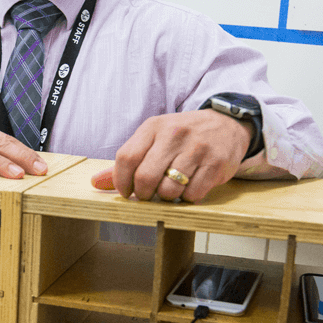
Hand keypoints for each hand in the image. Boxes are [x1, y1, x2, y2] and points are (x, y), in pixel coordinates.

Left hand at [90, 109, 252, 202]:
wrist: (226, 124)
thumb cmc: (183, 135)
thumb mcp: (153, 138)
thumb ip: (127, 161)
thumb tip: (96, 183)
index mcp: (153, 127)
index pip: (126, 158)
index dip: (121, 181)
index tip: (127, 191)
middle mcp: (174, 135)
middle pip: (145, 177)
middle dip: (143, 194)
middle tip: (149, 194)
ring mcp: (196, 149)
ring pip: (169, 190)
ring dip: (167, 197)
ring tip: (172, 189)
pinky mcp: (216, 164)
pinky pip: (193, 194)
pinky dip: (188, 198)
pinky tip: (190, 187)